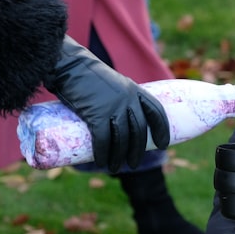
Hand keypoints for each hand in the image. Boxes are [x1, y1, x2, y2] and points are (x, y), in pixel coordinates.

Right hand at [42, 35, 169, 171]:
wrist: (70, 66)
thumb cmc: (88, 76)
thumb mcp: (113, 84)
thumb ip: (118, 99)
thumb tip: (116, 121)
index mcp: (135, 90)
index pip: (156, 111)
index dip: (162, 129)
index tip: (163, 145)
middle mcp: (128, 99)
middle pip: (139, 130)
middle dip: (137, 151)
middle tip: (133, 164)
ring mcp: (113, 107)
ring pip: (121, 139)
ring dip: (119, 157)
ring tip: (115, 167)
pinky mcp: (96, 114)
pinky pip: (103, 140)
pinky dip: (103, 154)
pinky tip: (102, 162)